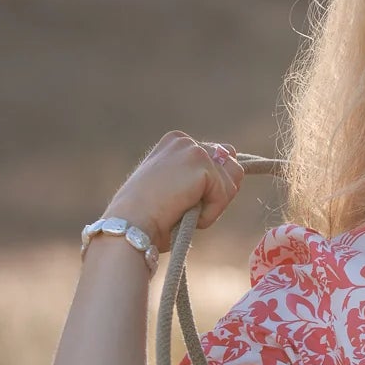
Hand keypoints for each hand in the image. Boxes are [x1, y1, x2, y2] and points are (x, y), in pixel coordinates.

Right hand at [105, 131, 244, 254]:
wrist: (130, 223)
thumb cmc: (147, 216)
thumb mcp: (174, 189)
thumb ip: (199, 177)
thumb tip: (235, 168)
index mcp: (176, 143)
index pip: (217, 161)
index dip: (208, 189)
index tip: (181, 201)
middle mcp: (185, 141)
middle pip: (230, 168)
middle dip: (217, 194)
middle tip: (185, 208)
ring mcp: (194, 150)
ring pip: (231, 183)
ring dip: (213, 206)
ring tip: (183, 211)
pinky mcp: (202, 165)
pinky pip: (224, 196)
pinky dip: (210, 214)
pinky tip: (186, 215)